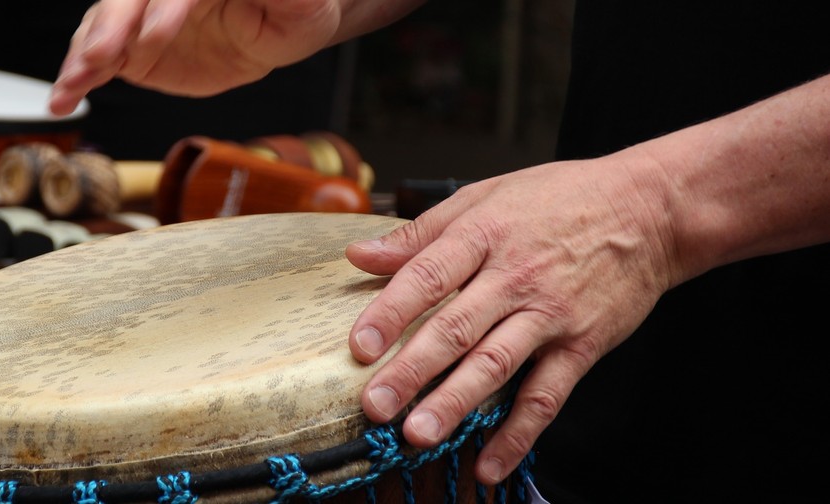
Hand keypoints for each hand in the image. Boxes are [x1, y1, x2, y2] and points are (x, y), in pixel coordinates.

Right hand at [48, 0, 343, 115]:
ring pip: (103, 25)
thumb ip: (285, 0)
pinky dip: (78, 78)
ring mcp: (144, 15)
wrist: (278, 30)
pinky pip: (99, 59)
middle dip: (112, 27)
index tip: (158, 40)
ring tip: (71, 84)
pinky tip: (62, 99)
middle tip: (101, 57)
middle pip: (129, 0)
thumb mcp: (299, 6)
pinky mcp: (133, 48)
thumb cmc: (295, 9)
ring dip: (84, 55)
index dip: (165, 11)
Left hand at [346, 155, 679, 484]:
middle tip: (376, 406)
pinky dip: (519, 433)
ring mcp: (550, 314)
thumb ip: (419, 234)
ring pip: (496, 365)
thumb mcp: (484, 196)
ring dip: (456, 403)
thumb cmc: (559, 199)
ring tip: (420, 434)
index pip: (427, 276)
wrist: (649, 209)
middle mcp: (514, 277)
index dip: (390, 313)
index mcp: (483, 235)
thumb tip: (359, 254)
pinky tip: (490, 464)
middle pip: (455, 328)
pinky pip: (546, 395)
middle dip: (411, 371)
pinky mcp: (582, 345)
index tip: (360, 347)